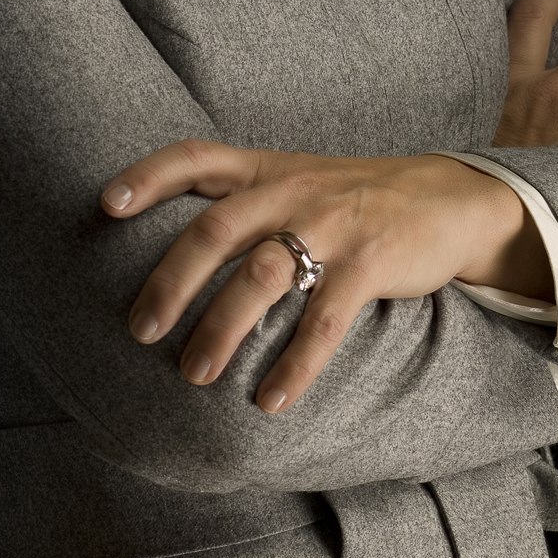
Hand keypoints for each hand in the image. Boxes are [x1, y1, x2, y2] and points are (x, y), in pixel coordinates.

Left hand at [99, 144, 538, 415]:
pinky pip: (324, 319)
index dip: (148, 177)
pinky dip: (296, 363)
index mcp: (268, 170)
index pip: (196, 157)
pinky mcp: (371, 262)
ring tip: (194, 376)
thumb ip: (242, 201)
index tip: (105, 206)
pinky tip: (271, 400)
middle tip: (140, 330)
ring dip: (223, 329)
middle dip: (172, 282)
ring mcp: (333, 224)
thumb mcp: (298, 181)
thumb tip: (170, 249)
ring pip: (262, 275)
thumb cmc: (355, 199)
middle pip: (216, 229)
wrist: (452, 199)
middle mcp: (293, 190)